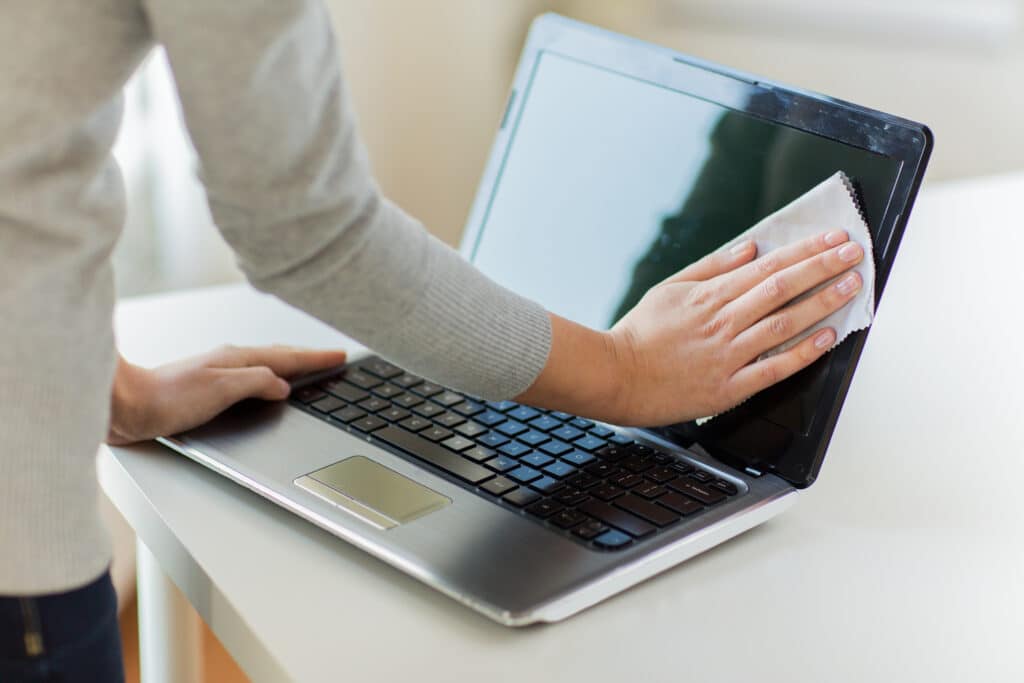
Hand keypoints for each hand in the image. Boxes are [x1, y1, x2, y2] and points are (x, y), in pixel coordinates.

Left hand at [107, 345, 346, 444]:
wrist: (126, 406)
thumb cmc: (166, 399)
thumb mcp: (222, 389)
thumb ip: (257, 383)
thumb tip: (282, 385)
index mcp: (238, 359)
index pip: (288, 358)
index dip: (316, 358)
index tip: (340, 356)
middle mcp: (229, 361)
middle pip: (280, 356)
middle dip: (308, 357)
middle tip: (331, 357)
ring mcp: (219, 372)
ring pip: (266, 365)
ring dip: (290, 364)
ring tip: (308, 366)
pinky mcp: (208, 387)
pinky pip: (252, 377)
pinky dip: (270, 376)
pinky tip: (267, 384)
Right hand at [517, 230, 862, 425]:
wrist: (615, 376)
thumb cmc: (639, 334)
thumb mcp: (669, 288)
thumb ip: (711, 267)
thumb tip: (749, 248)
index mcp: (710, 296)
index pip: (768, 267)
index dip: (806, 251)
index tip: (833, 239)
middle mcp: (723, 321)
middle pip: (783, 289)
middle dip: (823, 267)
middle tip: (853, 253)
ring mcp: (728, 355)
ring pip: (784, 323)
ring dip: (822, 302)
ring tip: (851, 286)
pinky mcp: (728, 387)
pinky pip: (773, 368)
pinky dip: (802, 353)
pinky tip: (826, 338)